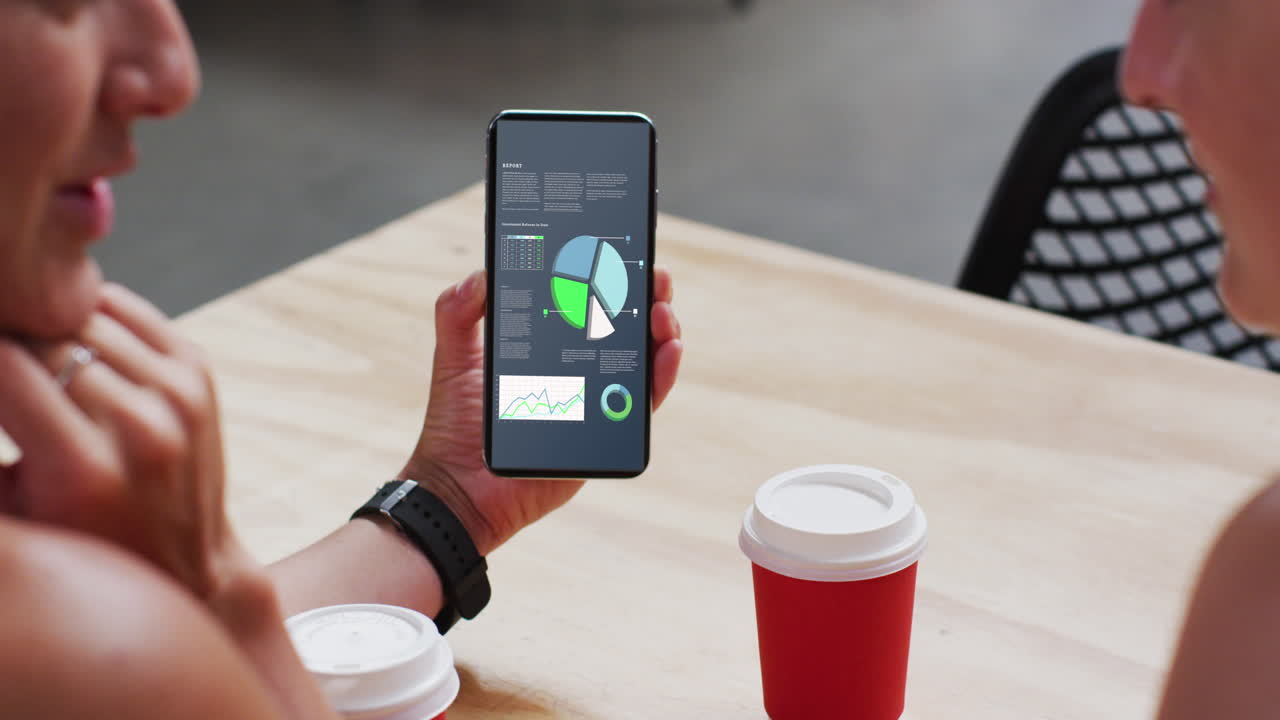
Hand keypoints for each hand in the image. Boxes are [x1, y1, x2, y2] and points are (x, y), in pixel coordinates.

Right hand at [0, 284, 259, 604]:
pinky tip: (59, 333)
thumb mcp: (13, 512)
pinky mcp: (198, 372)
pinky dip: (84, 312)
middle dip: (3, 338)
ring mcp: (178, 395)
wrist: (186, 565)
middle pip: (40, 338)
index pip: (2, 367)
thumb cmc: (77, 546)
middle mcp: (139, 427)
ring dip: (38, 324)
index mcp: (83, 470)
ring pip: (81, 317)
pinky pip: (124, 310)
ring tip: (15, 343)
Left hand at [400, 268, 682, 554]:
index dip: (610, 280)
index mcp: (547, 349)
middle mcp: (577, 371)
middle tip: (653, 276)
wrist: (458, 487)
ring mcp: (594, 401)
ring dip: (660, 331)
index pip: (587, 306)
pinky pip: (642, 404)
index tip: (622, 254)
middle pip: (623, 328)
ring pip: (641, 361)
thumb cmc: (454, 427)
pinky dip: (661, 376)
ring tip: (661, 310)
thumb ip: (457, 312)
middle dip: (645, 298)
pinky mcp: (604, 434)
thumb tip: (481, 272)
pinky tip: (667, 349)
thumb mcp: (453, 357)